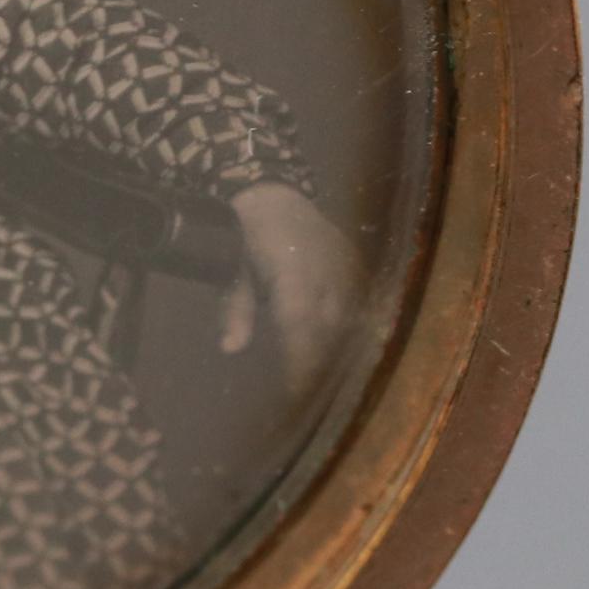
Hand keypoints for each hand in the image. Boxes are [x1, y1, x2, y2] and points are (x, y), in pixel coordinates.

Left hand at [220, 181, 364, 390]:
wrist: (274, 195)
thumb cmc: (245, 236)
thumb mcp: (234, 273)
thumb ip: (236, 311)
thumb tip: (230, 349)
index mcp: (289, 272)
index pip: (299, 325)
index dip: (300, 360)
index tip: (294, 390)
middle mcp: (322, 270)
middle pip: (326, 329)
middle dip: (317, 362)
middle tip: (307, 393)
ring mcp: (342, 266)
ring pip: (346, 318)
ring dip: (336, 348)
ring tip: (325, 377)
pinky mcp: (354, 263)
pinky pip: (358, 302)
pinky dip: (351, 326)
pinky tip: (343, 347)